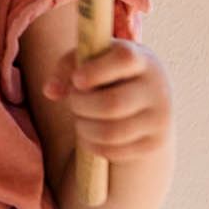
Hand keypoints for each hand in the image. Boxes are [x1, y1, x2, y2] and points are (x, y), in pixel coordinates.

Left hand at [44, 40, 172, 163]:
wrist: (146, 103)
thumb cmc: (109, 74)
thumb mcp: (93, 61)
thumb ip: (67, 67)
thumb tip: (50, 91)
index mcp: (142, 59)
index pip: (124, 59)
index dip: (96, 70)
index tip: (77, 79)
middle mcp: (157, 88)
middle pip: (112, 104)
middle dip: (81, 105)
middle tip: (73, 100)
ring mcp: (159, 118)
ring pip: (111, 132)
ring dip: (84, 127)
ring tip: (79, 117)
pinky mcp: (153, 143)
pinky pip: (114, 150)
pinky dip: (92, 144)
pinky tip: (88, 133)